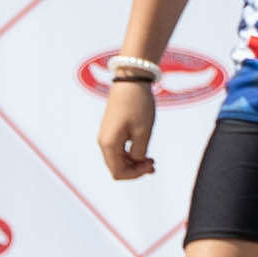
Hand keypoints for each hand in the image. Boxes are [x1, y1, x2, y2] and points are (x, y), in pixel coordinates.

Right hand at [97, 69, 159, 183]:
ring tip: (151, 160)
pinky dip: (130, 154)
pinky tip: (143, 151)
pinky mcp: (111, 130)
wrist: (130, 82)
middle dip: (135, 170)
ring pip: (117, 160)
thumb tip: (136, 162)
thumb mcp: (143, 132)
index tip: (151, 163)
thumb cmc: (137, 105)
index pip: (118, 172)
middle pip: (116, 168)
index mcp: (109, 143)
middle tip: (153, 164)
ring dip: (133, 163)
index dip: (136, 174)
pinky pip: (118, 150)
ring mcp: (106, 136)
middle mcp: (103, 142)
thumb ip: (139, 152)